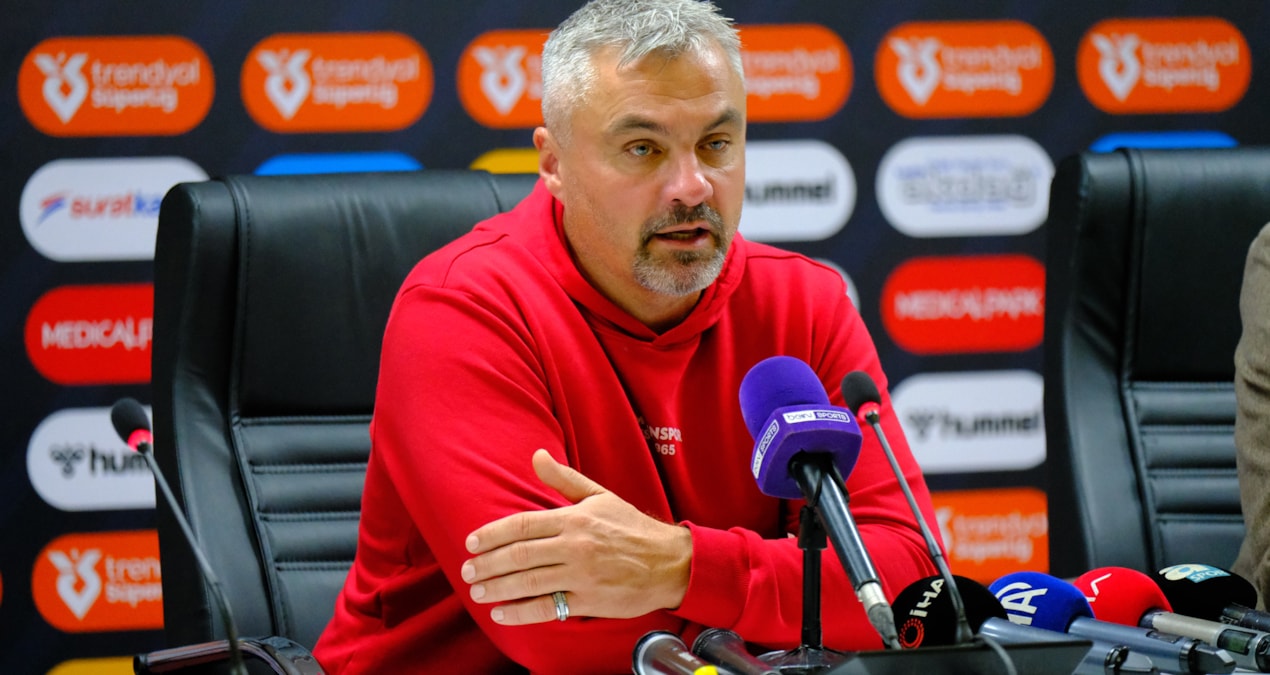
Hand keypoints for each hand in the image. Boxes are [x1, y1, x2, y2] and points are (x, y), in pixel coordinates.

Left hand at [460, 449, 691, 624]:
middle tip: (467, 570)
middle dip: (488, 563)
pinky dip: (521, 612)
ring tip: (477, 591)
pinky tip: (502, 613)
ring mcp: (581, 575)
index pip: (522, 525)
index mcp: (574, 519)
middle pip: (520, 555)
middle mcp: (575, 546)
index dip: (492, 534)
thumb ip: (563, 479)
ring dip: (497, 587)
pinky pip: (548, 607)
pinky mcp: (589, 601)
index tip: (471, 543)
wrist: (670, 562)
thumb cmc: (632, 528)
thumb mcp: (600, 496)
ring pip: (529, 582)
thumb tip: (536, 455)